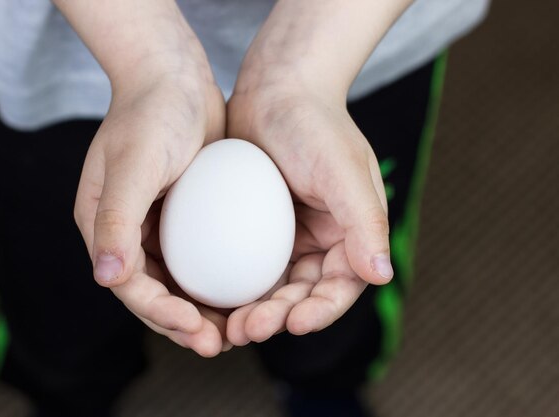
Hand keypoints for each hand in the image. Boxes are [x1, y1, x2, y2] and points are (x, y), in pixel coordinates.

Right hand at [74, 73, 228, 356]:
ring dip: (204, 309)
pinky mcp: (184, 216)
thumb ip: (116, 221)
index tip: (199, 330)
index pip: (130, 285)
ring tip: (237, 329)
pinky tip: (247, 290)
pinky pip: (201, 257)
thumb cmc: (150, 114)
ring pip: (180, 281)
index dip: (161, 314)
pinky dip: (218, 278)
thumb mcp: (133, 165)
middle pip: (154, 293)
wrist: (174, 77)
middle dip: (184, 324)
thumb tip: (107, 277)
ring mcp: (156, 225)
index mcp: (103, 226)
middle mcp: (127, 232)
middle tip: (220, 343)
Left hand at [225, 89, 390, 344]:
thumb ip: (365, 222)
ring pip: (270, 289)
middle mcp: (321, 243)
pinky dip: (230, 286)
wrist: (275, 88)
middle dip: (278, 319)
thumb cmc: (315, 124)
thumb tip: (382, 275)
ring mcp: (285, 238)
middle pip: (301, 296)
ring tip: (227, 327)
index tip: (293, 323)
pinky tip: (208, 298)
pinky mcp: (254, 230)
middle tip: (247, 330)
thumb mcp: (344, 170)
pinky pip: (242, 266)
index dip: (321, 312)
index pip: (340, 287)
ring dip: (252, 311)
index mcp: (351, 236)